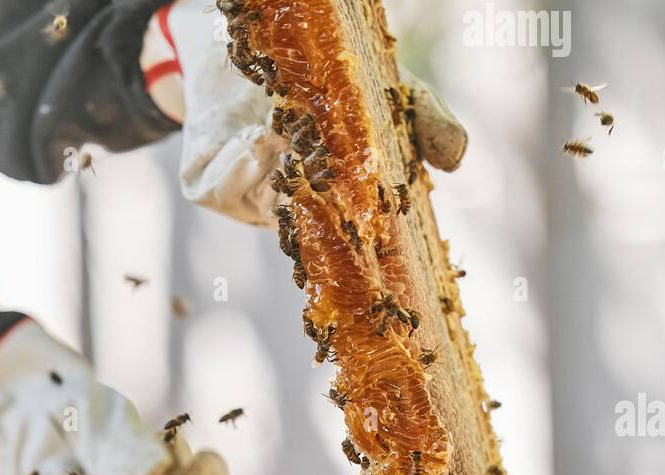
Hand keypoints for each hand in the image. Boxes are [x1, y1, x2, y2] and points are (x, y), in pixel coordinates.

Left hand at [151, 0, 467, 226]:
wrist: (250, 31)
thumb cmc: (324, 70)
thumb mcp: (386, 92)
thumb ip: (424, 122)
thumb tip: (457, 159)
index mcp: (337, 202)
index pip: (355, 243)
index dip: (369, 253)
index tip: (384, 244)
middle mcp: (294, 210)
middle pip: (312, 235)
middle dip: (325, 217)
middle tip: (339, 186)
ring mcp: (250, 200)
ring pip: (267, 210)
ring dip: (281, 175)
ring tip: (285, 136)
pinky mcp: (208, 186)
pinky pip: (224, 191)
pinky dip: (242, 167)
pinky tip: (255, 139)